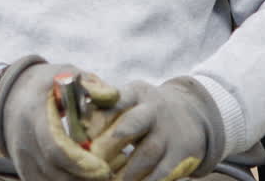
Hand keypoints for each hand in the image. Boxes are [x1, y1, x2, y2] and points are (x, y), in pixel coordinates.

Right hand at [0, 57, 124, 180]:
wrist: (10, 95)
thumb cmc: (44, 85)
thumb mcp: (66, 75)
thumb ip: (90, 85)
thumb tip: (113, 96)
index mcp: (34, 116)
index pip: (55, 149)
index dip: (80, 163)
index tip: (104, 168)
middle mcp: (24, 143)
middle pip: (55, 174)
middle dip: (85, 179)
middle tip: (110, 173)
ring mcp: (22, 161)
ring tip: (103, 175)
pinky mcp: (25, 171)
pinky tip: (86, 177)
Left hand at [92, 78, 223, 180]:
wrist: (192, 115)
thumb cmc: (145, 112)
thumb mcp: (129, 101)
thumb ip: (104, 111)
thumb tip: (72, 128)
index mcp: (135, 93)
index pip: (114, 102)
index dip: (96, 119)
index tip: (80, 136)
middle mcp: (153, 109)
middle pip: (131, 124)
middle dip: (109, 143)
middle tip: (92, 159)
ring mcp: (169, 132)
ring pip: (147, 152)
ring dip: (126, 171)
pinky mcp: (181, 153)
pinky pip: (163, 171)